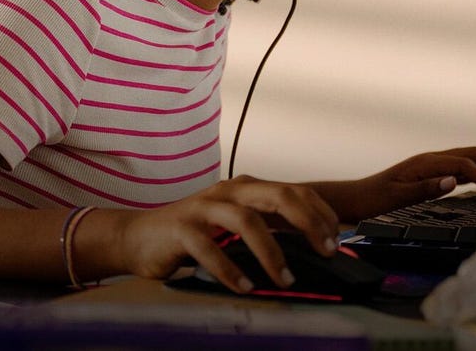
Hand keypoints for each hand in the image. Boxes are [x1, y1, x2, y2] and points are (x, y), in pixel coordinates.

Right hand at [107, 175, 339, 294]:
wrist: (137, 237)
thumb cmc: (191, 235)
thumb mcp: (233, 227)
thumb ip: (266, 230)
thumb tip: (310, 250)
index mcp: (245, 188)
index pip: (295, 190)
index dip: (321, 212)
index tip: (338, 238)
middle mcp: (228, 191)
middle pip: (278, 195)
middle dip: (308, 222)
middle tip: (326, 251)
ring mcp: (203, 208)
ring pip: (247, 221)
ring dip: (271, 252)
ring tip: (286, 279)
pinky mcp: (181, 228)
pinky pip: (210, 248)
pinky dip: (231, 270)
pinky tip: (245, 287)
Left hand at [366, 146, 475, 212]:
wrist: (357, 198)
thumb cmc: (374, 199)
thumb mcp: (398, 198)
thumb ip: (426, 189)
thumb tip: (454, 181)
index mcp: (425, 163)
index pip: (464, 164)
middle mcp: (431, 159)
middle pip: (472, 153)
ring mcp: (432, 164)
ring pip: (468, 158)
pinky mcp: (431, 173)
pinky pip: (460, 168)